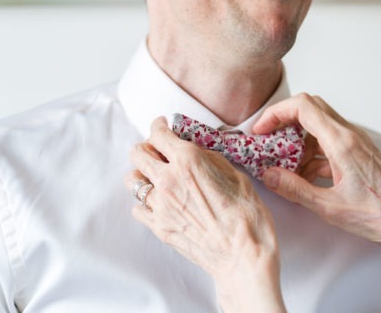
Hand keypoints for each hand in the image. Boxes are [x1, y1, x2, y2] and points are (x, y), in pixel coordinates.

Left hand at [125, 117, 284, 311]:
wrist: (243, 256)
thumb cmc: (247, 215)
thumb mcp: (236, 175)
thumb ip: (210, 159)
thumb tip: (198, 152)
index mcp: (188, 161)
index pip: (159, 134)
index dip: (159, 126)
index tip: (162, 125)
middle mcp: (168, 180)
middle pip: (137, 154)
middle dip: (146, 147)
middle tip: (159, 149)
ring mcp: (160, 206)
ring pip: (133, 181)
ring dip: (143, 174)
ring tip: (158, 177)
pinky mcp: (159, 227)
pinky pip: (138, 209)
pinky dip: (145, 202)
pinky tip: (161, 202)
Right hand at [253, 94, 380, 247]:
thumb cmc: (377, 213)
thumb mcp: (329, 206)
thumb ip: (295, 189)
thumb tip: (269, 175)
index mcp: (342, 142)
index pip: (303, 107)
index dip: (276, 113)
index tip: (261, 130)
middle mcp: (350, 135)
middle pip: (311, 109)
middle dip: (284, 121)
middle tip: (268, 141)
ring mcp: (356, 142)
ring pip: (320, 126)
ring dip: (298, 140)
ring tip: (284, 166)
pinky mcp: (359, 152)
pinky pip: (329, 142)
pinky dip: (313, 153)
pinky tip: (304, 177)